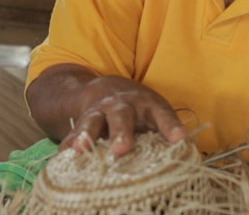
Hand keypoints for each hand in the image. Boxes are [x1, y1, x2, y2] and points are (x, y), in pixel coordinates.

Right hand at [59, 75, 188, 157]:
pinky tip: (62, 158)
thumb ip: (167, 131)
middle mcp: (121, 105)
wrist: (102, 90)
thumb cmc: (138, 109)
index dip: (170, 126)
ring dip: (87, 135)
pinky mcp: (80, 124)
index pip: (161, 113)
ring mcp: (98, 113)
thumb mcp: (155, 112)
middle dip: (121, 133)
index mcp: (146, 104)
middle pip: (121, 116)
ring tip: (80, 149)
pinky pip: (71, 135)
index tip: (180, 140)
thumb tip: (185, 154)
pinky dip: (67, 146)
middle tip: (122, 149)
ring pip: (92, 121)